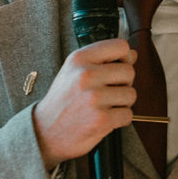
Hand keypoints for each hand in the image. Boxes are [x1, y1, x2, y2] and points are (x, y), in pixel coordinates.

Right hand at [32, 39, 136, 167]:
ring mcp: (94, 97)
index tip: (118, 68)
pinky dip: (120, 119)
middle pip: (129, 71)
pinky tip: (104, 119)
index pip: (120, 46)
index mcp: (79, 58)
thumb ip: (102, 61)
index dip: (125, 58)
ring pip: (131, 94)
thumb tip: (132, 54)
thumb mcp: (74, 72)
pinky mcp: (101, 119)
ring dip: (123, 103)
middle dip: (124, 84)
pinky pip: (128, 114)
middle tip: (107, 93)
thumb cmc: (63, 101)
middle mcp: (86, 75)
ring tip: (104, 106)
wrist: (45, 132)